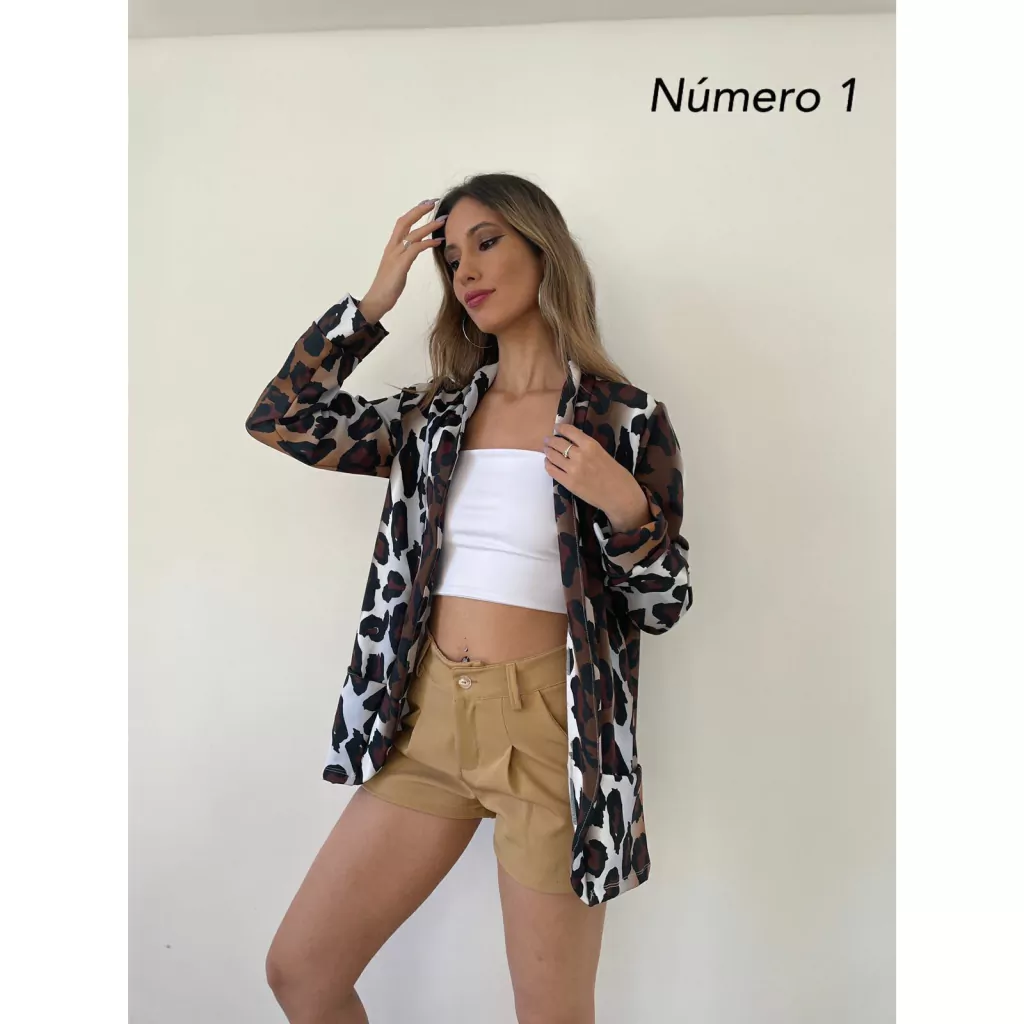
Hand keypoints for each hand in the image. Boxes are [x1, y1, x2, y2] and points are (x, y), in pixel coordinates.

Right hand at [359, 199, 447, 321]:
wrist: (377, 300)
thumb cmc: (387, 287)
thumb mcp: (397, 268)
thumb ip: (405, 257)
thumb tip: (415, 251)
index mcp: (391, 247)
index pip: (402, 223)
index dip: (414, 212)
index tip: (426, 204)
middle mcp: (392, 248)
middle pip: (404, 222)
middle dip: (419, 210)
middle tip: (434, 201)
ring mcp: (395, 255)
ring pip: (412, 234)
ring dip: (429, 226)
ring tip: (442, 220)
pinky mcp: (400, 265)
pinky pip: (415, 249)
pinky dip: (428, 243)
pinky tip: (438, 241)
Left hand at [542, 423, 651, 531]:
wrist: (620, 497)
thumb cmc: (618, 476)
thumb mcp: (604, 454)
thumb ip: (589, 449)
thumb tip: (574, 445)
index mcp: (591, 445)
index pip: (570, 431)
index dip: (560, 428)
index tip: (557, 428)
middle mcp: (579, 455)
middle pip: (558, 443)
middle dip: (551, 440)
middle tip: (547, 440)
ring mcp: (572, 469)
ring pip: (552, 456)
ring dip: (547, 451)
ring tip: (546, 450)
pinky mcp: (568, 483)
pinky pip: (552, 471)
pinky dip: (548, 465)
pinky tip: (549, 463)